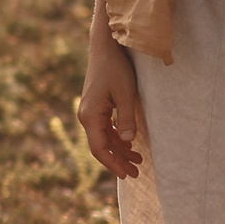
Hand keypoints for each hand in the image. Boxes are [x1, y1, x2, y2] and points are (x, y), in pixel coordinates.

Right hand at [75, 34, 146, 179]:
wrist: (105, 48)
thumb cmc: (115, 68)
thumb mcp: (125, 94)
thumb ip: (127, 118)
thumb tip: (129, 141)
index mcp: (90, 116)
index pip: (99, 149)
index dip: (113, 164)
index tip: (127, 175)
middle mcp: (87, 116)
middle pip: (101, 146)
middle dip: (118, 161)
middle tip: (136, 173)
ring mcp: (90, 112)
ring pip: (104, 138)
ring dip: (120, 150)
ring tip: (138, 160)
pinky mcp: (96, 107)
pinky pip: (105, 128)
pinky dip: (118, 138)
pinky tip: (130, 143)